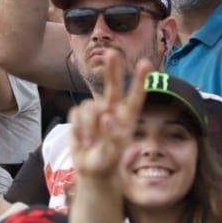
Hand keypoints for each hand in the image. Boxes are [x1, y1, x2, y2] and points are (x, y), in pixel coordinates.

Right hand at [66, 53, 149, 178]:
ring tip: (89, 144)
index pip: (136, 98)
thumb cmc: (109, 159)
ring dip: (87, 126)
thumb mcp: (115, 154)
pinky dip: (77, 128)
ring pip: (89, 106)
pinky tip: (82, 140)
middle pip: (113, 87)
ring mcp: (96, 112)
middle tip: (112, 54)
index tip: (146, 63)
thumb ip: (111, 133)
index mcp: (128, 119)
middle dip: (113, 70)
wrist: (93, 168)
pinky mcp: (80, 116)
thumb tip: (106, 116)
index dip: (140, 80)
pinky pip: (75, 114)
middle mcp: (113, 111)